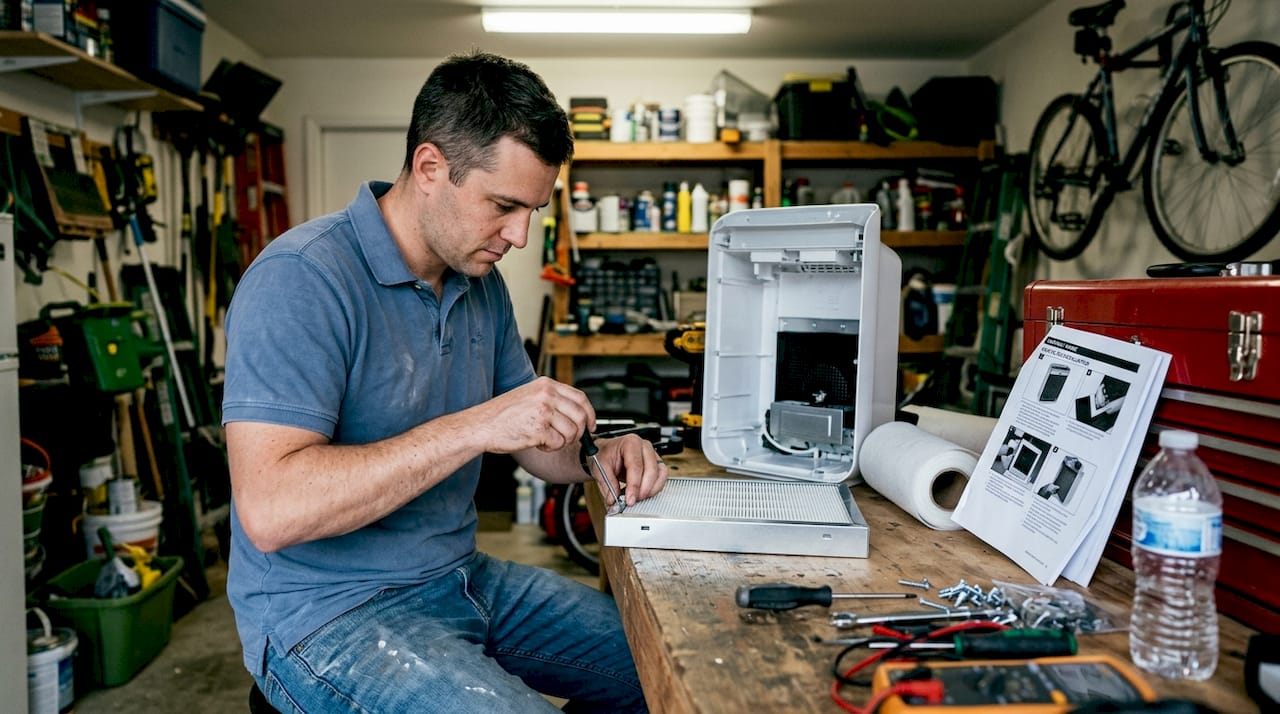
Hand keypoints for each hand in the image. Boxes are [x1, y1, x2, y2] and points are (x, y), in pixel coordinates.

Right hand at [477, 377, 594, 454]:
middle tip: (566, 438)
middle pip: (581, 416)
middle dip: (578, 432)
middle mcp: (547, 395)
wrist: (481, 425)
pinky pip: (558, 443)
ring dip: (561, 441)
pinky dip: (550, 448)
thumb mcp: (529, 396)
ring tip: (545, 439)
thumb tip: (578, 414)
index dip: (590, 414)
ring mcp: (543, 411)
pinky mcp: (538, 429)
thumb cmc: (502, 415)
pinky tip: (537, 443)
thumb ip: (552, 400)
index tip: (591, 425)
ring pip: (572, 432)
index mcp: (546, 384)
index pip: (580, 398)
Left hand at [594, 433, 667, 507]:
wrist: (607, 452)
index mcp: (630, 442)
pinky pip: (662, 477)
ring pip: (661, 473)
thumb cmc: (605, 455)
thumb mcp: (600, 468)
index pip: (636, 465)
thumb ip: (608, 484)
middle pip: (651, 470)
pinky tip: (645, 494)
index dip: (634, 485)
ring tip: (639, 498)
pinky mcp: (656, 463)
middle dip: (644, 489)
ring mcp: (652, 454)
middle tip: (634, 500)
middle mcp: (644, 446)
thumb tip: (614, 499)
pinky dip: (655, 488)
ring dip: (652, 489)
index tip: (629, 499)